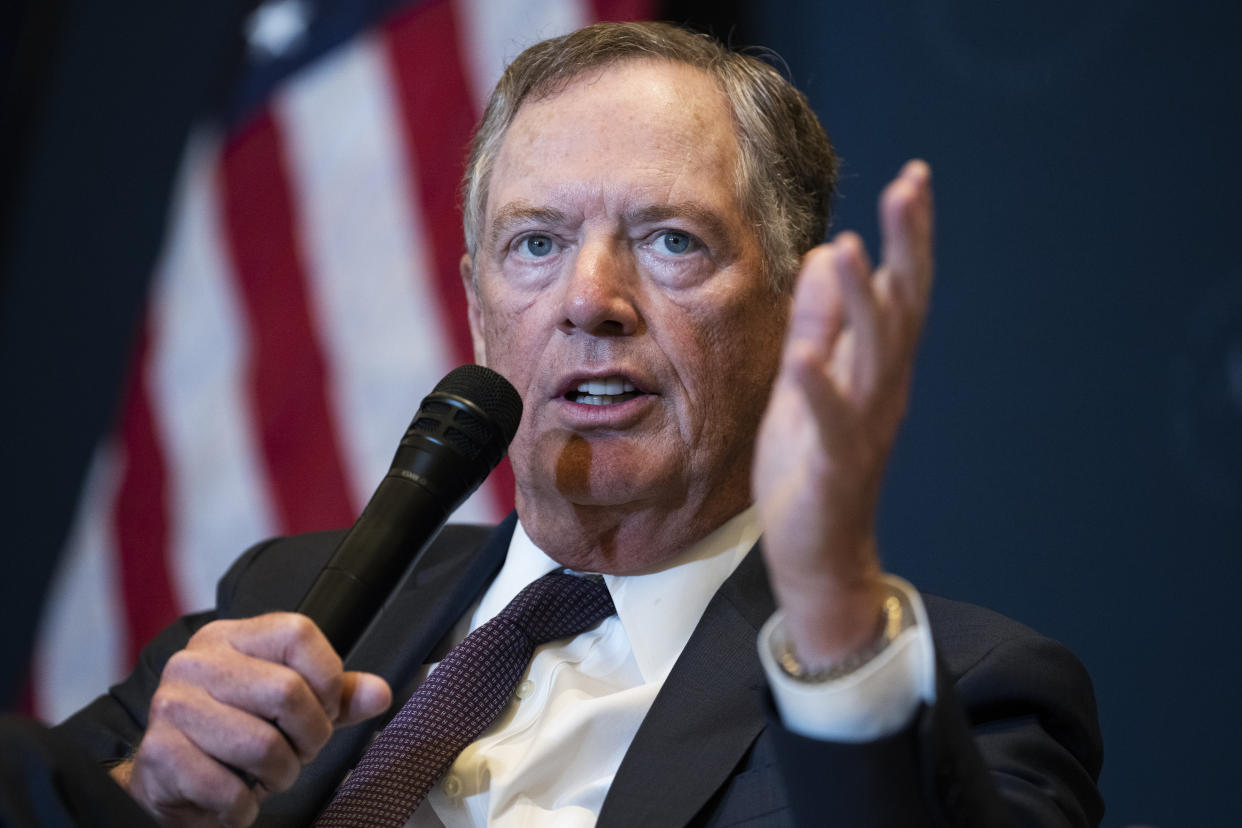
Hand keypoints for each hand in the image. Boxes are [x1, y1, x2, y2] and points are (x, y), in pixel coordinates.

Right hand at [111, 613, 390, 826]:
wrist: (168, 780)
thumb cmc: (234, 735)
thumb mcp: (288, 706)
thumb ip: (335, 696)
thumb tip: (377, 693)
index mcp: (231, 638)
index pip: (298, 634)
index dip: (327, 679)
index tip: (323, 708)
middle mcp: (197, 662)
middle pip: (287, 691)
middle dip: (309, 737)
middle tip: (300, 751)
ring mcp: (173, 705)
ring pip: (262, 744)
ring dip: (280, 775)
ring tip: (268, 774)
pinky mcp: (158, 753)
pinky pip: (228, 789)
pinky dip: (244, 805)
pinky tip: (236, 796)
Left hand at [753, 160, 933, 666]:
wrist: (818, 552)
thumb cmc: (812, 463)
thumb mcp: (808, 380)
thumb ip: (819, 323)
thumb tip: (824, 254)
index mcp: (877, 366)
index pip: (900, 290)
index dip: (909, 237)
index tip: (914, 178)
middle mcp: (882, 390)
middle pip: (903, 310)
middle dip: (906, 248)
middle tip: (909, 188)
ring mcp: (864, 428)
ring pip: (874, 358)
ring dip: (860, 303)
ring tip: (845, 250)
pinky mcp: (835, 468)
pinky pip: (831, 425)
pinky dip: (819, 390)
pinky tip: (804, 356)